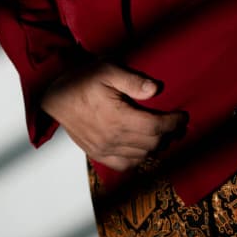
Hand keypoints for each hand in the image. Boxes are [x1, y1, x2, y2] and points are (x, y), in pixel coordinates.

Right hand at [41, 61, 185, 170]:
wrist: (54, 96)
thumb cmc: (81, 80)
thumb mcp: (107, 71)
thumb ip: (132, 80)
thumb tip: (155, 89)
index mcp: (117, 118)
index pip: (155, 127)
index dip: (172, 123)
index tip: (182, 116)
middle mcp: (112, 138)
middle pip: (151, 143)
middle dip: (168, 135)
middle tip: (177, 125)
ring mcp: (104, 149)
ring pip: (140, 156)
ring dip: (156, 147)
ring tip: (164, 135)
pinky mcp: (97, 153)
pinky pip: (124, 165)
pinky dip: (138, 159)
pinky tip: (144, 149)